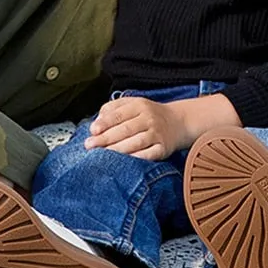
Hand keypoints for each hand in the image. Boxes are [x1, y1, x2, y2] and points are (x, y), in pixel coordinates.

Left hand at [84, 92, 237, 160]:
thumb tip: (96, 122)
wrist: (178, 122)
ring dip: (117, 150)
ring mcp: (157, 133)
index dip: (105, 123)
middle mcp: (149, 118)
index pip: (119, 114)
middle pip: (125, 129)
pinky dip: (137, 159)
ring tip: (102, 156)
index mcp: (139, 105)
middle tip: (89, 146)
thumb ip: (112, 109)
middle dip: (106, 138)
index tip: (92, 131)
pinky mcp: (163, 148)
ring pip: (135, 143)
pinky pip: (149, 155)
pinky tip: (125, 163)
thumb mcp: (132, 104)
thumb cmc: (148, 115)